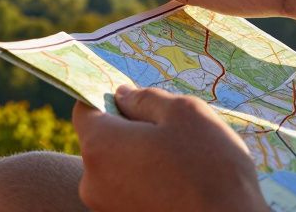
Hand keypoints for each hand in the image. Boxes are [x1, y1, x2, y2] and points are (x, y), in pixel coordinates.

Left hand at [71, 85, 267, 211]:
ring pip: (117, 169)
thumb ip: (145, 98)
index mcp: (99, 146)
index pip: (85, 110)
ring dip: (140, 159)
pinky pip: (129, 193)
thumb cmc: (210, 168)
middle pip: (101, 141)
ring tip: (180, 163)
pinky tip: (179, 185)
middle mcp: (92, 182)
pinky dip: (147, 184)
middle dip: (129, 131)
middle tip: (170, 134)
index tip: (135, 100)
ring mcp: (107, 208)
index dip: (108, 98)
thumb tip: (122, 95)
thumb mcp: (184, 113)